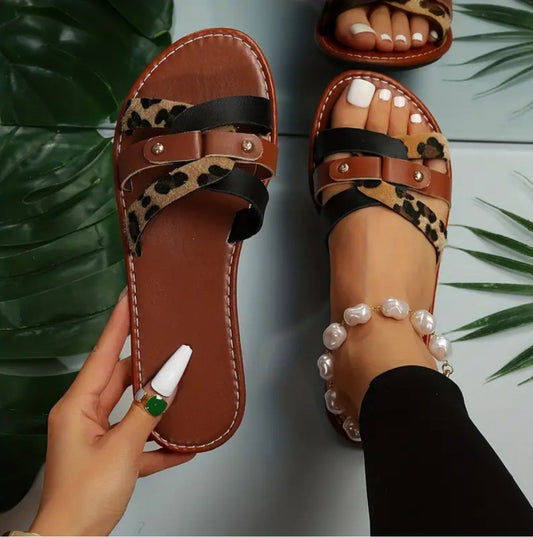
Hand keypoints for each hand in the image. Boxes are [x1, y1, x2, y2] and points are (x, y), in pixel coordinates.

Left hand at [30, 293, 193, 535]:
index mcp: (77, 406)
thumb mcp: (121, 448)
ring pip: (132, 405)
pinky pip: (138, 437)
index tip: (130, 297)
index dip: (118, 323)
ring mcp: (96, 435)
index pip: (102, 353)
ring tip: (182, 385)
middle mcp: (84, 415)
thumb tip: (171, 375)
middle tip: (170, 343)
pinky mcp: (109, 454)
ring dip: (157, 402)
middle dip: (147, 363)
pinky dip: (158, 440)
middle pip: (120, 378)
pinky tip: (182, 443)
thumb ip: (149, 409)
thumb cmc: (84, 498)